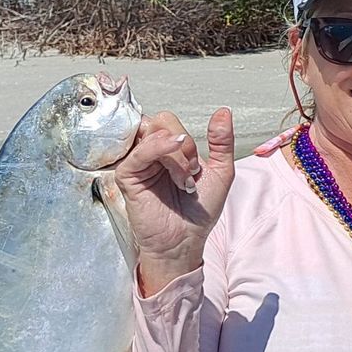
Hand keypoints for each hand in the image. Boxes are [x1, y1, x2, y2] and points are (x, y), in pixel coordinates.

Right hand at [114, 109, 236, 293]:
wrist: (186, 240)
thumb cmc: (199, 210)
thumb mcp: (221, 171)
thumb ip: (222, 141)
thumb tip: (224, 111)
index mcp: (169, 150)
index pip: (169, 121)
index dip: (187, 140)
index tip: (198, 168)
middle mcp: (151, 153)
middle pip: (161, 121)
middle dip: (184, 145)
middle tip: (191, 173)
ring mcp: (137, 163)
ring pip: (153, 134)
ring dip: (176, 156)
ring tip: (184, 181)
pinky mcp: (127, 177)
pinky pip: (137, 153)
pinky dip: (159, 152)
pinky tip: (175, 169)